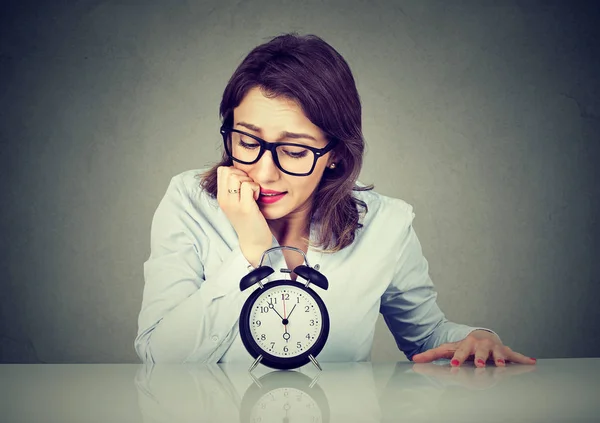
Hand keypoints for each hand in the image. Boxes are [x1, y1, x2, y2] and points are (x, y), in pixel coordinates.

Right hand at [217, 166, 272, 266]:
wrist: (254, 241)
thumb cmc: (249, 219)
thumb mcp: (236, 202)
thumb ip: (233, 187)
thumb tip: (238, 168)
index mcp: (221, 197)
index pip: (222, 170)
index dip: (235, 171)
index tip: (243, 183)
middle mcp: (224, 200)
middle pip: (230, 171)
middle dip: (243, 175)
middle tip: (249, 189)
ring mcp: (234, 204)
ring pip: (238, 177)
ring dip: (250, 182)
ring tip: (252, 195)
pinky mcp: (245, 208)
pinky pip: (249, 186)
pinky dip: (256, 189)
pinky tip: (257, 199)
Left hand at [411, 330, 536, 366]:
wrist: (481, 337)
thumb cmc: (463, 347)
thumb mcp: (447, 349)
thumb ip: (431, 354)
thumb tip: (413, 358)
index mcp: (466, 344)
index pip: (461, 351)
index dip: (458, 358)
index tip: (455, 365)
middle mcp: (481, 345)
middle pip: (480, 352)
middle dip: (480, 358)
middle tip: (479, 365)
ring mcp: (494, 348)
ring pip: (498, 353)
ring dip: (500, 358)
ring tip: (501, 364)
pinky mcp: (506, 352)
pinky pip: (515, 356)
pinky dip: (523, 358)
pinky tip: (532, 362)